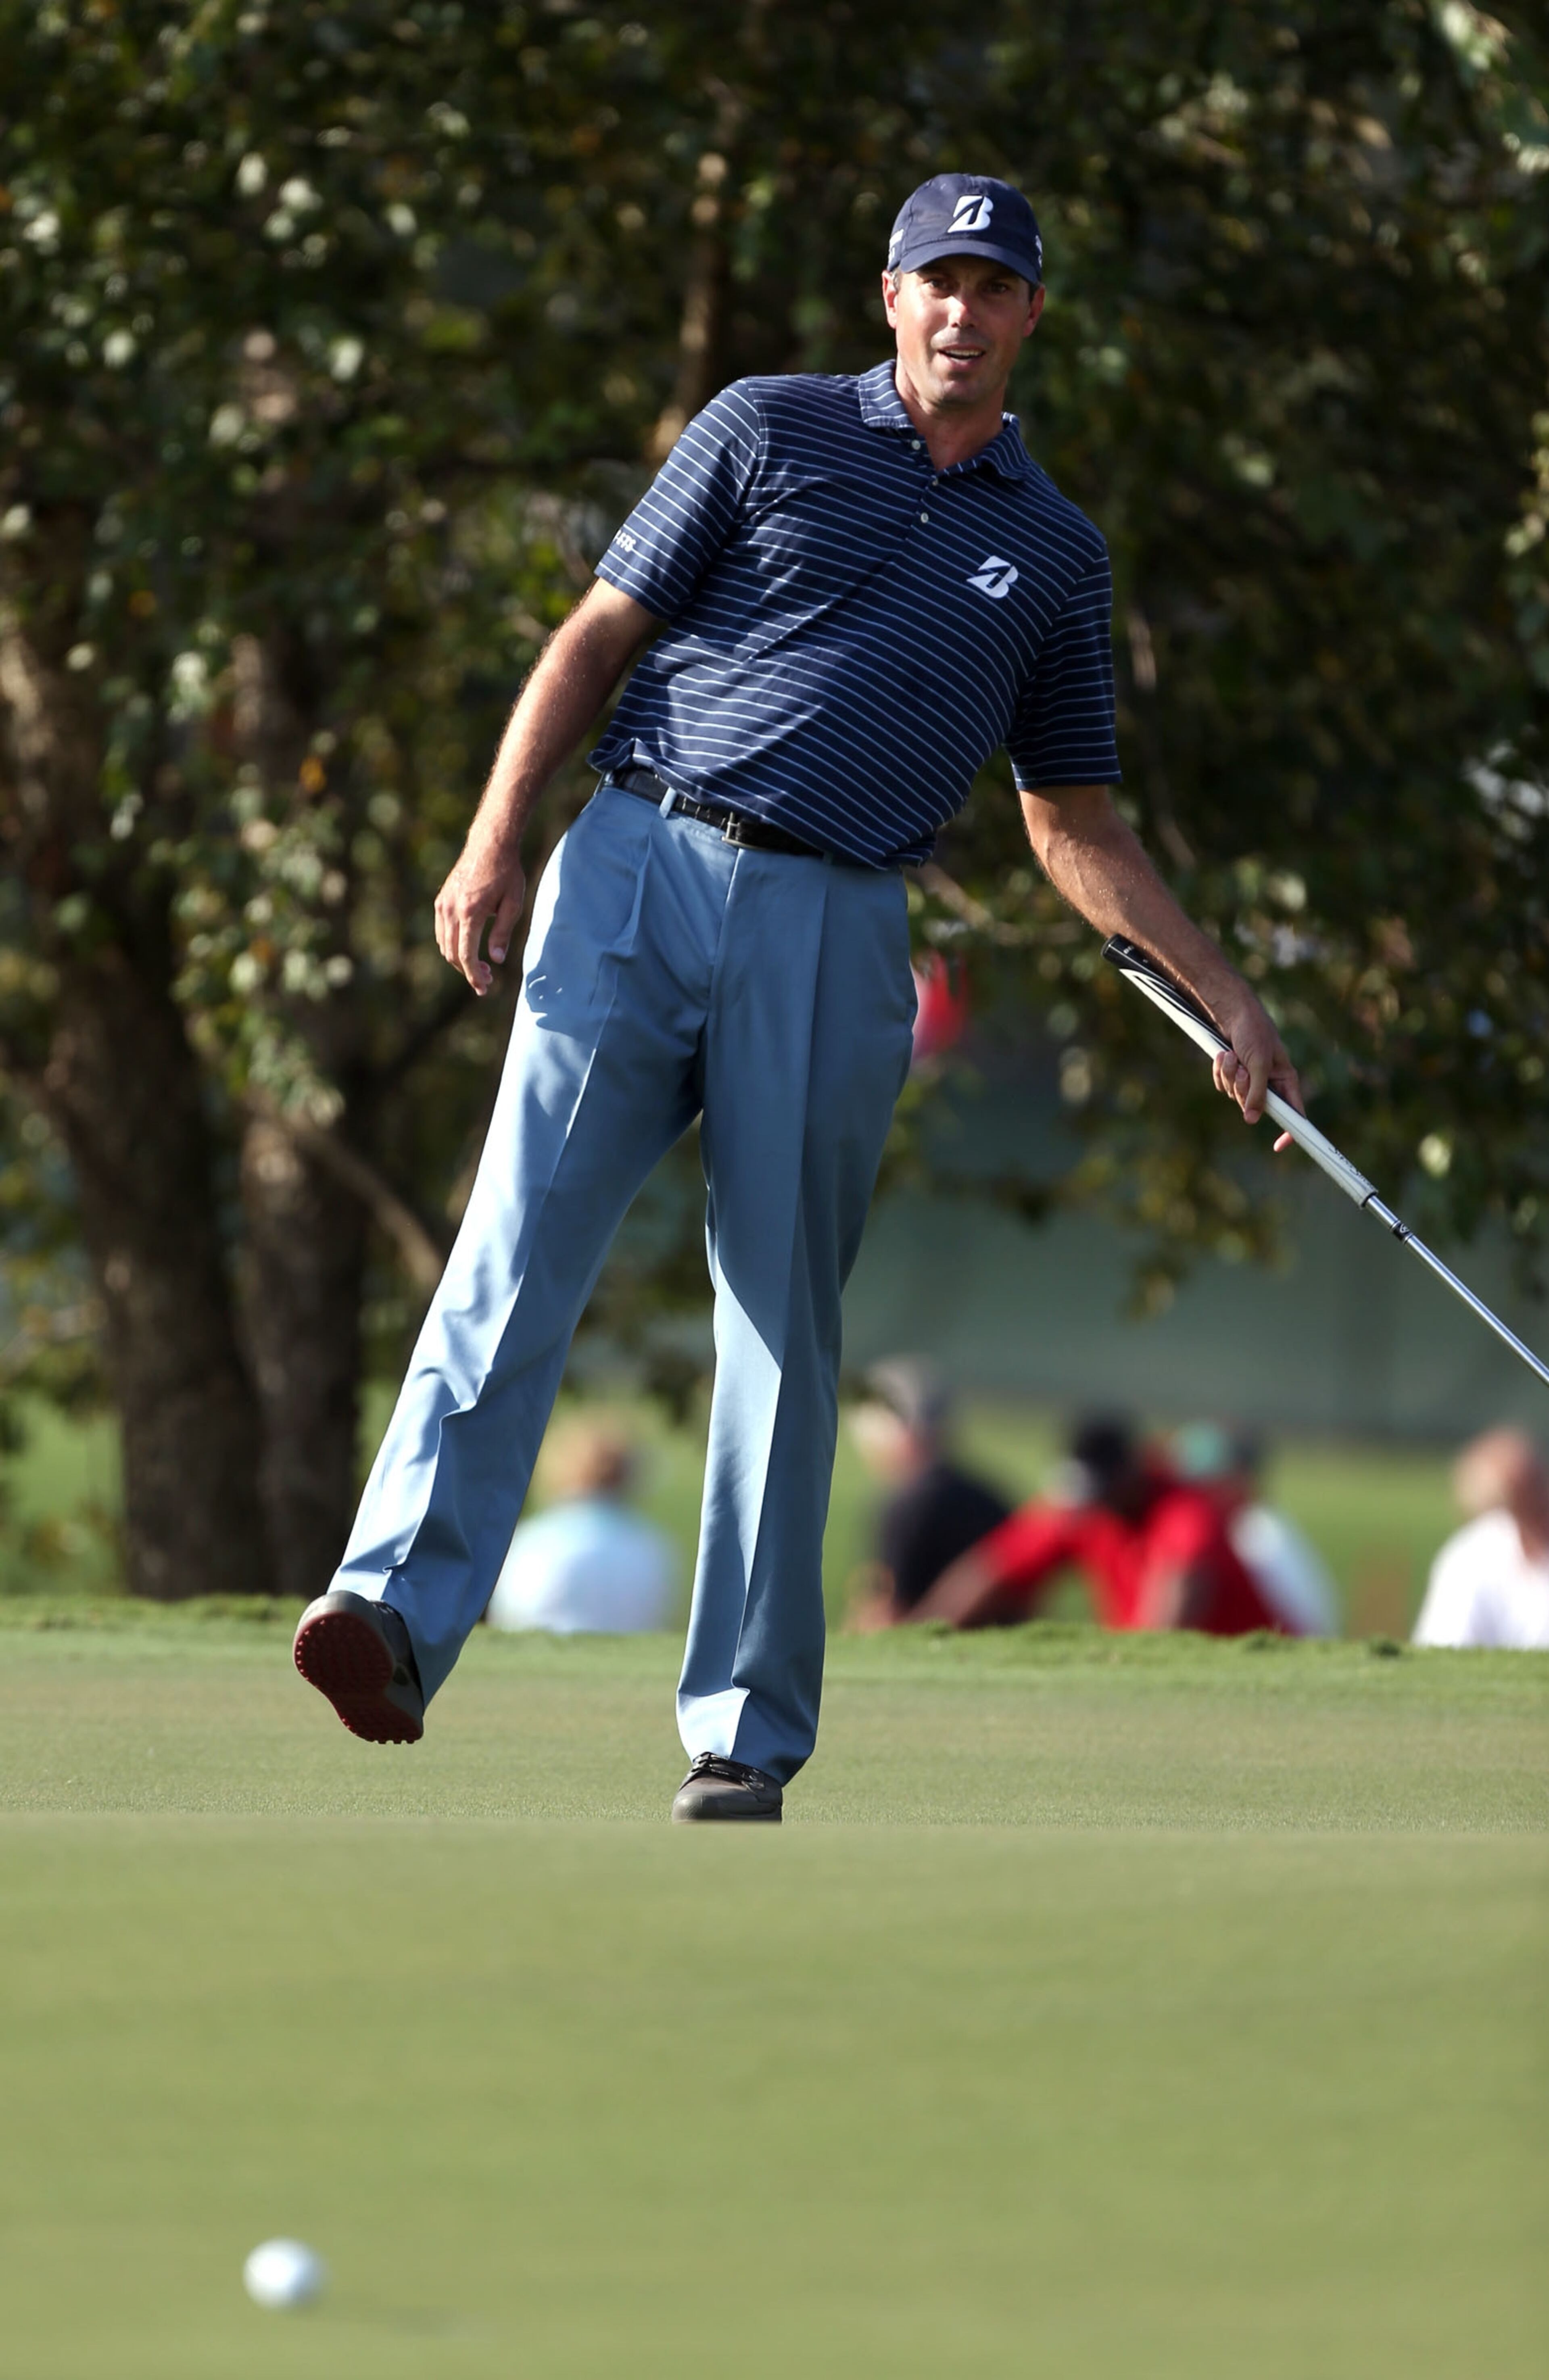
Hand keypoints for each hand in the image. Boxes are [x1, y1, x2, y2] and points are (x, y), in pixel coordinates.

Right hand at [434, 840, 525, 995]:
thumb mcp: (513, 904)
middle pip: (452, 954)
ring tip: (480, 966)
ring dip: (459, 960)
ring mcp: (443, 905)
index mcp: (470, 913)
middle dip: (468, 971)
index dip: (474, 976)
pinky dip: (452, 945)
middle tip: (487, 980)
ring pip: (444, 945)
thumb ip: (503, 933)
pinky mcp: (441, 901)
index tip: (484, 989)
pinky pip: (441, 932)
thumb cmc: (507, 874)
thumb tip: (495, 960)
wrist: (489, 845)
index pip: (466, 955)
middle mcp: (451, 910)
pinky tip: (468, 947)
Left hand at [1210, 988, 1305, 1151]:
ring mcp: (1249, 1079)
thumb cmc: (1254, 1032)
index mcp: (1285, 1079)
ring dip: (1229, 1076)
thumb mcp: (1259, 1063)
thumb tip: (1252, 1119)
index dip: (1290, 1130)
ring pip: (1235, 1096)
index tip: (1280, 1145)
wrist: (1233, 1012)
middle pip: (1255, 1106)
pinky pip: (1222, 1086)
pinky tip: (1222, 1055)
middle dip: (1243, 1090)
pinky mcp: (1233, 1074)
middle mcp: (1269, 1082)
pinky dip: (1220, 1072)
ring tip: (1231, 1055)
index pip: (1294, 1112)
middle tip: (1242, 1069)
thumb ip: (1257, 1091)